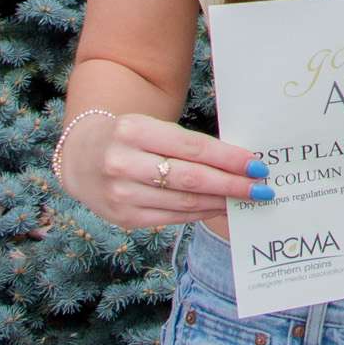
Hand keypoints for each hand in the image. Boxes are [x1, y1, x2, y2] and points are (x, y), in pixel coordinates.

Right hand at [58, 112, 270, 233]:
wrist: (81, 157)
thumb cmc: (130, 137)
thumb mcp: (151, 126)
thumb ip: (188, 145)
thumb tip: (239, 164)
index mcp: (133, 131)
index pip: (192, 148)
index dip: (229, 159)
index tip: (258, 165)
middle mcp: (123, 163)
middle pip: (191, 178)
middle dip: (232, 185)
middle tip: (262, 188)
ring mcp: (120, 194)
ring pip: (184, 201)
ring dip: (221, 201)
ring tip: (246, 199)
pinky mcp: (123, 218)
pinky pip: (172, 217)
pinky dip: (200, 212)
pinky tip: (219, 207)